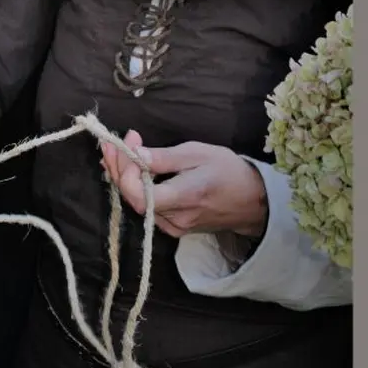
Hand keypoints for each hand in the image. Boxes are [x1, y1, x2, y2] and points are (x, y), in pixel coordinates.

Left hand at [99, 132, 268, 238]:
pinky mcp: (174, 227)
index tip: (129, 140)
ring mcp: (174, 227)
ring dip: (123, 177)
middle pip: (133, 197)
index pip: (138, 193)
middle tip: (114, 142)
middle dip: (118, 168)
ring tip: (117, 151)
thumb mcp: (198, 154)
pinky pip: (147, 207)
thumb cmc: (228, 171)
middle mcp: (175, 218)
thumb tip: (134, 154)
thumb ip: (164, 158)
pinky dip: (136, 187)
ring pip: (137, 203)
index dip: (124, 167)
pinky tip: (130, 170)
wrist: (253, 200)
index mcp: (183, 198)